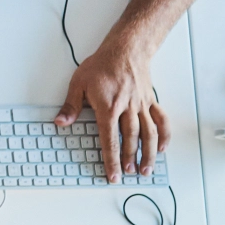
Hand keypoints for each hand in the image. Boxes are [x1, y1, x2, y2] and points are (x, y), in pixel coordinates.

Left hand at [57, 36, 167, 182]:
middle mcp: (127, 108)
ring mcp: (141, 105)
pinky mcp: (150, 101)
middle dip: (129, 159)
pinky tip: (163, 148)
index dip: (111, 159)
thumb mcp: (78, 83)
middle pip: (130, 139)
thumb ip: (71, 106)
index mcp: (108, 107)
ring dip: (148, 153)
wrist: (125, 50)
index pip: (109, 139)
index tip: (113, 174)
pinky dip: (164, 135)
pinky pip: (161, 120)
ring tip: (146, 169)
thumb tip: (60, 122)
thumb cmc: (101, 65)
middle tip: (128, 174)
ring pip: (149, 133)